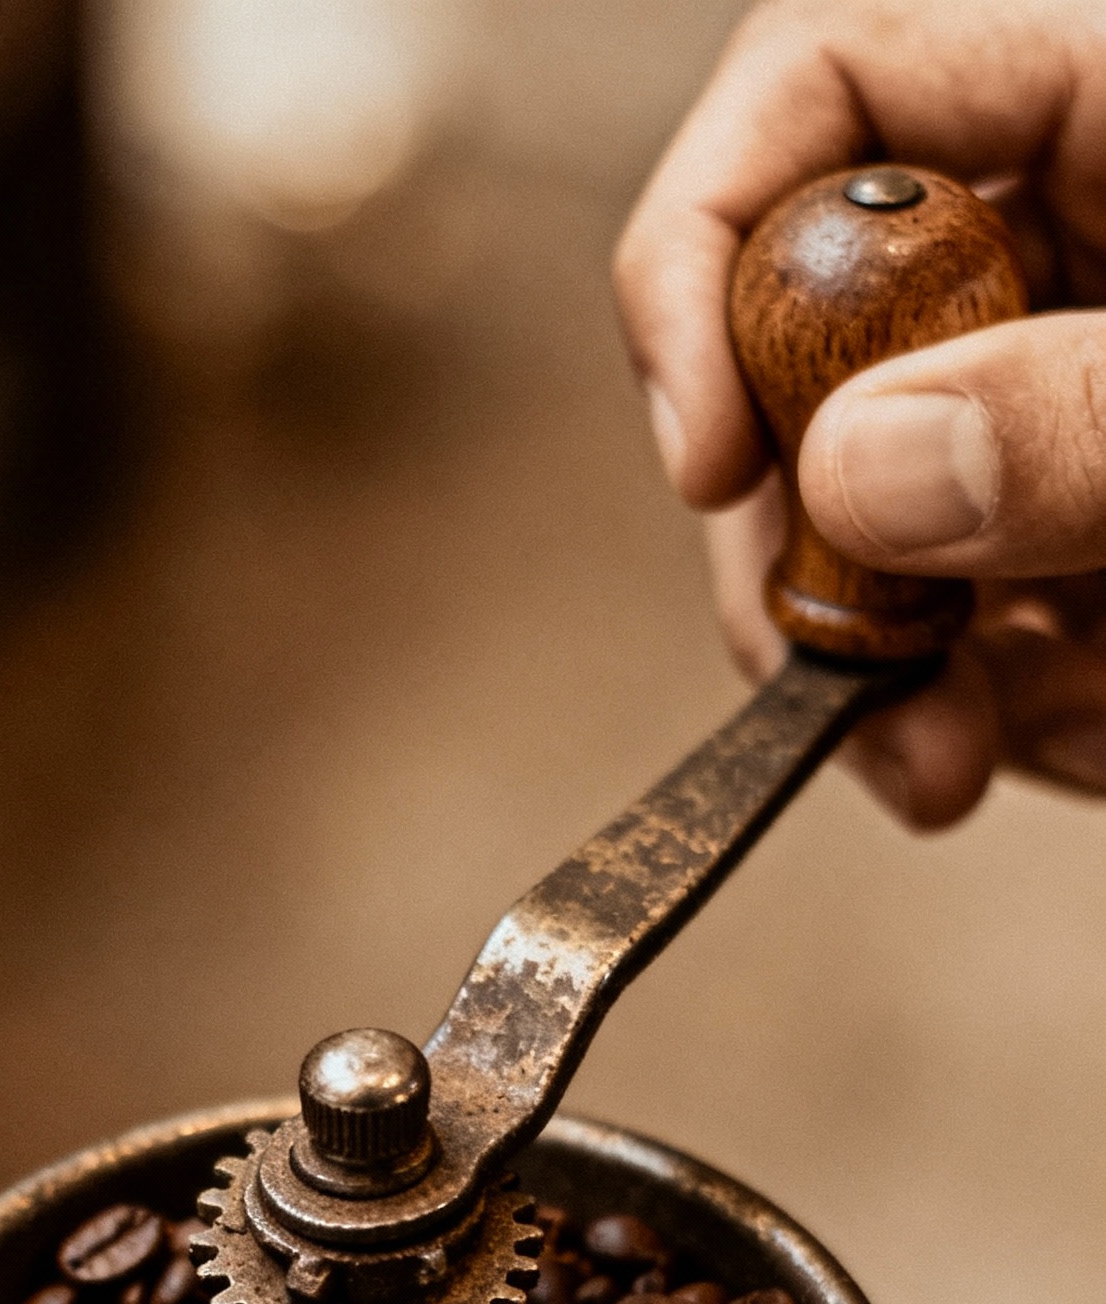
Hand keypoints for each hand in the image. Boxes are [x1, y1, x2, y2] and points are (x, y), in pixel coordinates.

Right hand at [614, 0, 1105, 828]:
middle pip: (806, 348)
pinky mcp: (1091, 523)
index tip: (701, 463)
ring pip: (884, 521)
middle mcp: (1069, 236)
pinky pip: (990, 620)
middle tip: (832, 694)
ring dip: (906, 675)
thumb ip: (1081, 415)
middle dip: (804, 554)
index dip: (704, 259)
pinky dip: (1019, 708)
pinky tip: (1092, 730)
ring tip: (990, 757)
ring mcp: (1072, 390)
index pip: (820, 83)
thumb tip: (858, 473)